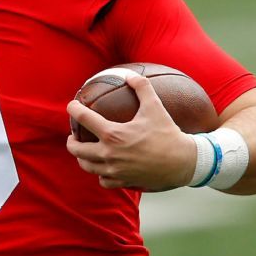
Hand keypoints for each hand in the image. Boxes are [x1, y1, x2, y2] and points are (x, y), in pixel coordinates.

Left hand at [65, 73, 197, 190]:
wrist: (183, 162)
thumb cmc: (168, 134)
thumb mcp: (155, 107)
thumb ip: (142, 88)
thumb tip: (129, 74)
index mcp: (113, 134)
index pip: (84, 119)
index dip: (74, 109)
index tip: (72, 106)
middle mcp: (109, 154)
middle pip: (76, 149)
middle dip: (72, 141)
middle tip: (74, 136)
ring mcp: (114, 170)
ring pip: (87, 166)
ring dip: (82, 158)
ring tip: (85, 152)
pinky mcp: (123, 181)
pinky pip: (103, 181)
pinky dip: (100, 174)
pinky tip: (103, 169)